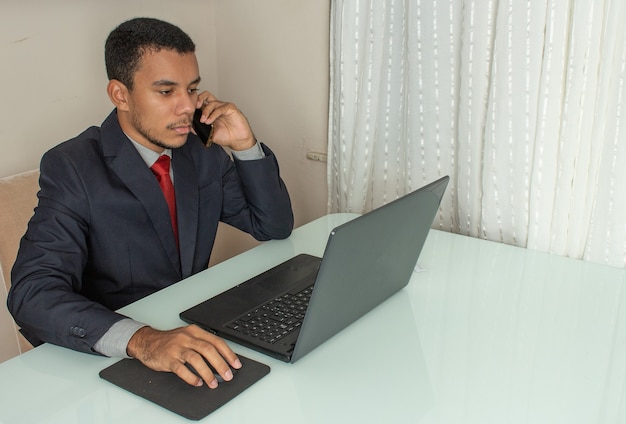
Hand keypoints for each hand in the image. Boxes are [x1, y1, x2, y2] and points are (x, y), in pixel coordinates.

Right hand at [126, 324, 241, 387]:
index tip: (236, 364)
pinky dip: (191, 377)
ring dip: (207, 372)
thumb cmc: (170, 341)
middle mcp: (187, 338)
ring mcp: (177, 348)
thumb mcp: (188, 337)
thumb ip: (203, 345)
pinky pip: (181, 369)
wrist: (147, 341)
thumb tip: (222, 360)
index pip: (216, 341)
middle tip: (228, 375)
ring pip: (196, 359)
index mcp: (195, 331)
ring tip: (213, 382)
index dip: (228, 353)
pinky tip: (197, 382)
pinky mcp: (168, 358)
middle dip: (221, 364)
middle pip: (208, 350)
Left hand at [195, 92, 256, 150]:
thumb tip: (190, 127)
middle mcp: (217, 107)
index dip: (195, 104)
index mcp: (211, 111)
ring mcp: (224, 107)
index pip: (202, 101)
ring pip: (212, 103)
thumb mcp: (209, 133)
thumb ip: (200, 129)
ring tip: (203, 121)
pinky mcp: (231, 109)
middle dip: (199, 99)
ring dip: (206, 111)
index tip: (190, 111)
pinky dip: (213, 114)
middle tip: (195, 108)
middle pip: (206, 95)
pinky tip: (210, 121)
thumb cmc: (226, 136)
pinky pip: (220, 108)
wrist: (238, 141)